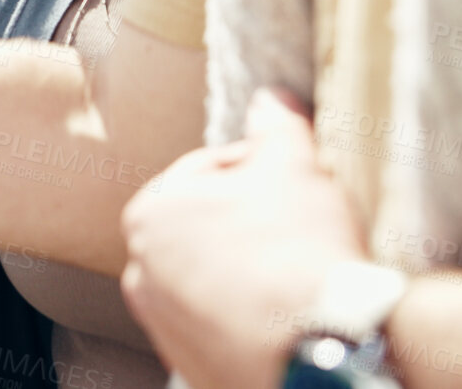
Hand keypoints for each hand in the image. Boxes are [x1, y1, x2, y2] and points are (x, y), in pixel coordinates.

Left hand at [120, 89, 368, 388]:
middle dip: (250, 218)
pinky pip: (225, 324)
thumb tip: (271, 99)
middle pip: (206, 226)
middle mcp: (141, 273)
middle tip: (298, 222)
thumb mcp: (292, 165)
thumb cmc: (297, 252)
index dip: (259, 167)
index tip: (294, 176)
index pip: (206, 171)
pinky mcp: (193, 366)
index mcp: (149, 215)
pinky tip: (287, 310)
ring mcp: (165, 326)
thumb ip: (275, 126)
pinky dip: (251, 314)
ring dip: (249, 268)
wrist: (319, 351)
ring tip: (296, 270)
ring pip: (213, 277)